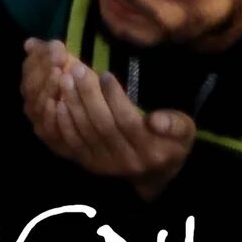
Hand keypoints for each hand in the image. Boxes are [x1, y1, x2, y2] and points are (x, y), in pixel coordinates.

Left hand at [20, 38, 197, 198]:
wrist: (154, 172)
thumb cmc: (170, 141)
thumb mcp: (183, 130)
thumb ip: (175, 124)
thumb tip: (156, 120)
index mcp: (153, 151)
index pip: (128, 121)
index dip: (115, 97)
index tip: (105, 74)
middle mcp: (128, 161)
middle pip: (103, 125)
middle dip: (88, 94)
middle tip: (77, 69)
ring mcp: (107, 165)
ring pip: (85, 132)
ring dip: (72, 103)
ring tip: (65, 78)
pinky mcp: (89, 163)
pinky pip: (72, 142)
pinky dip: (63, 121)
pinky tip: (58, 101)